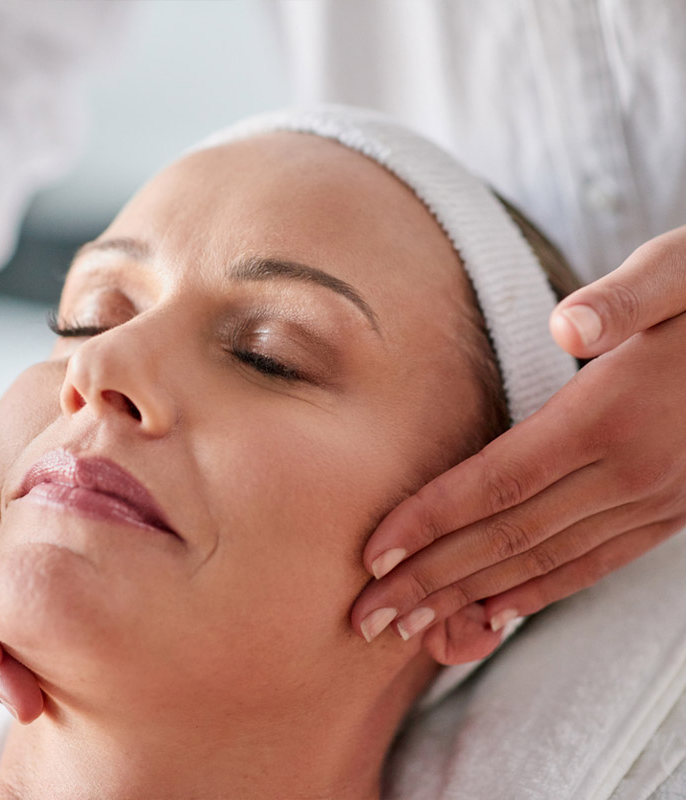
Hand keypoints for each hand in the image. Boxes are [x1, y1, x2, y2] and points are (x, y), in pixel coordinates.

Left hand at [352, 225, 685, 658]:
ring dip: (470, 597)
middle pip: (506, 536)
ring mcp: (653, 500)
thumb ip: (626, 299)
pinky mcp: (669, 512)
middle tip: (368, 616)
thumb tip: (569, 326)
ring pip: (544, 561)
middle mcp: (629, 472)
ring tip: (412, 626)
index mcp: (609, 414)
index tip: (374, 555)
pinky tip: (497, 610)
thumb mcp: (680, 273)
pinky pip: (594, 564)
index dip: (429, 520)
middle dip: (430, 579)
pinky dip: (538, 591)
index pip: (497, 482)